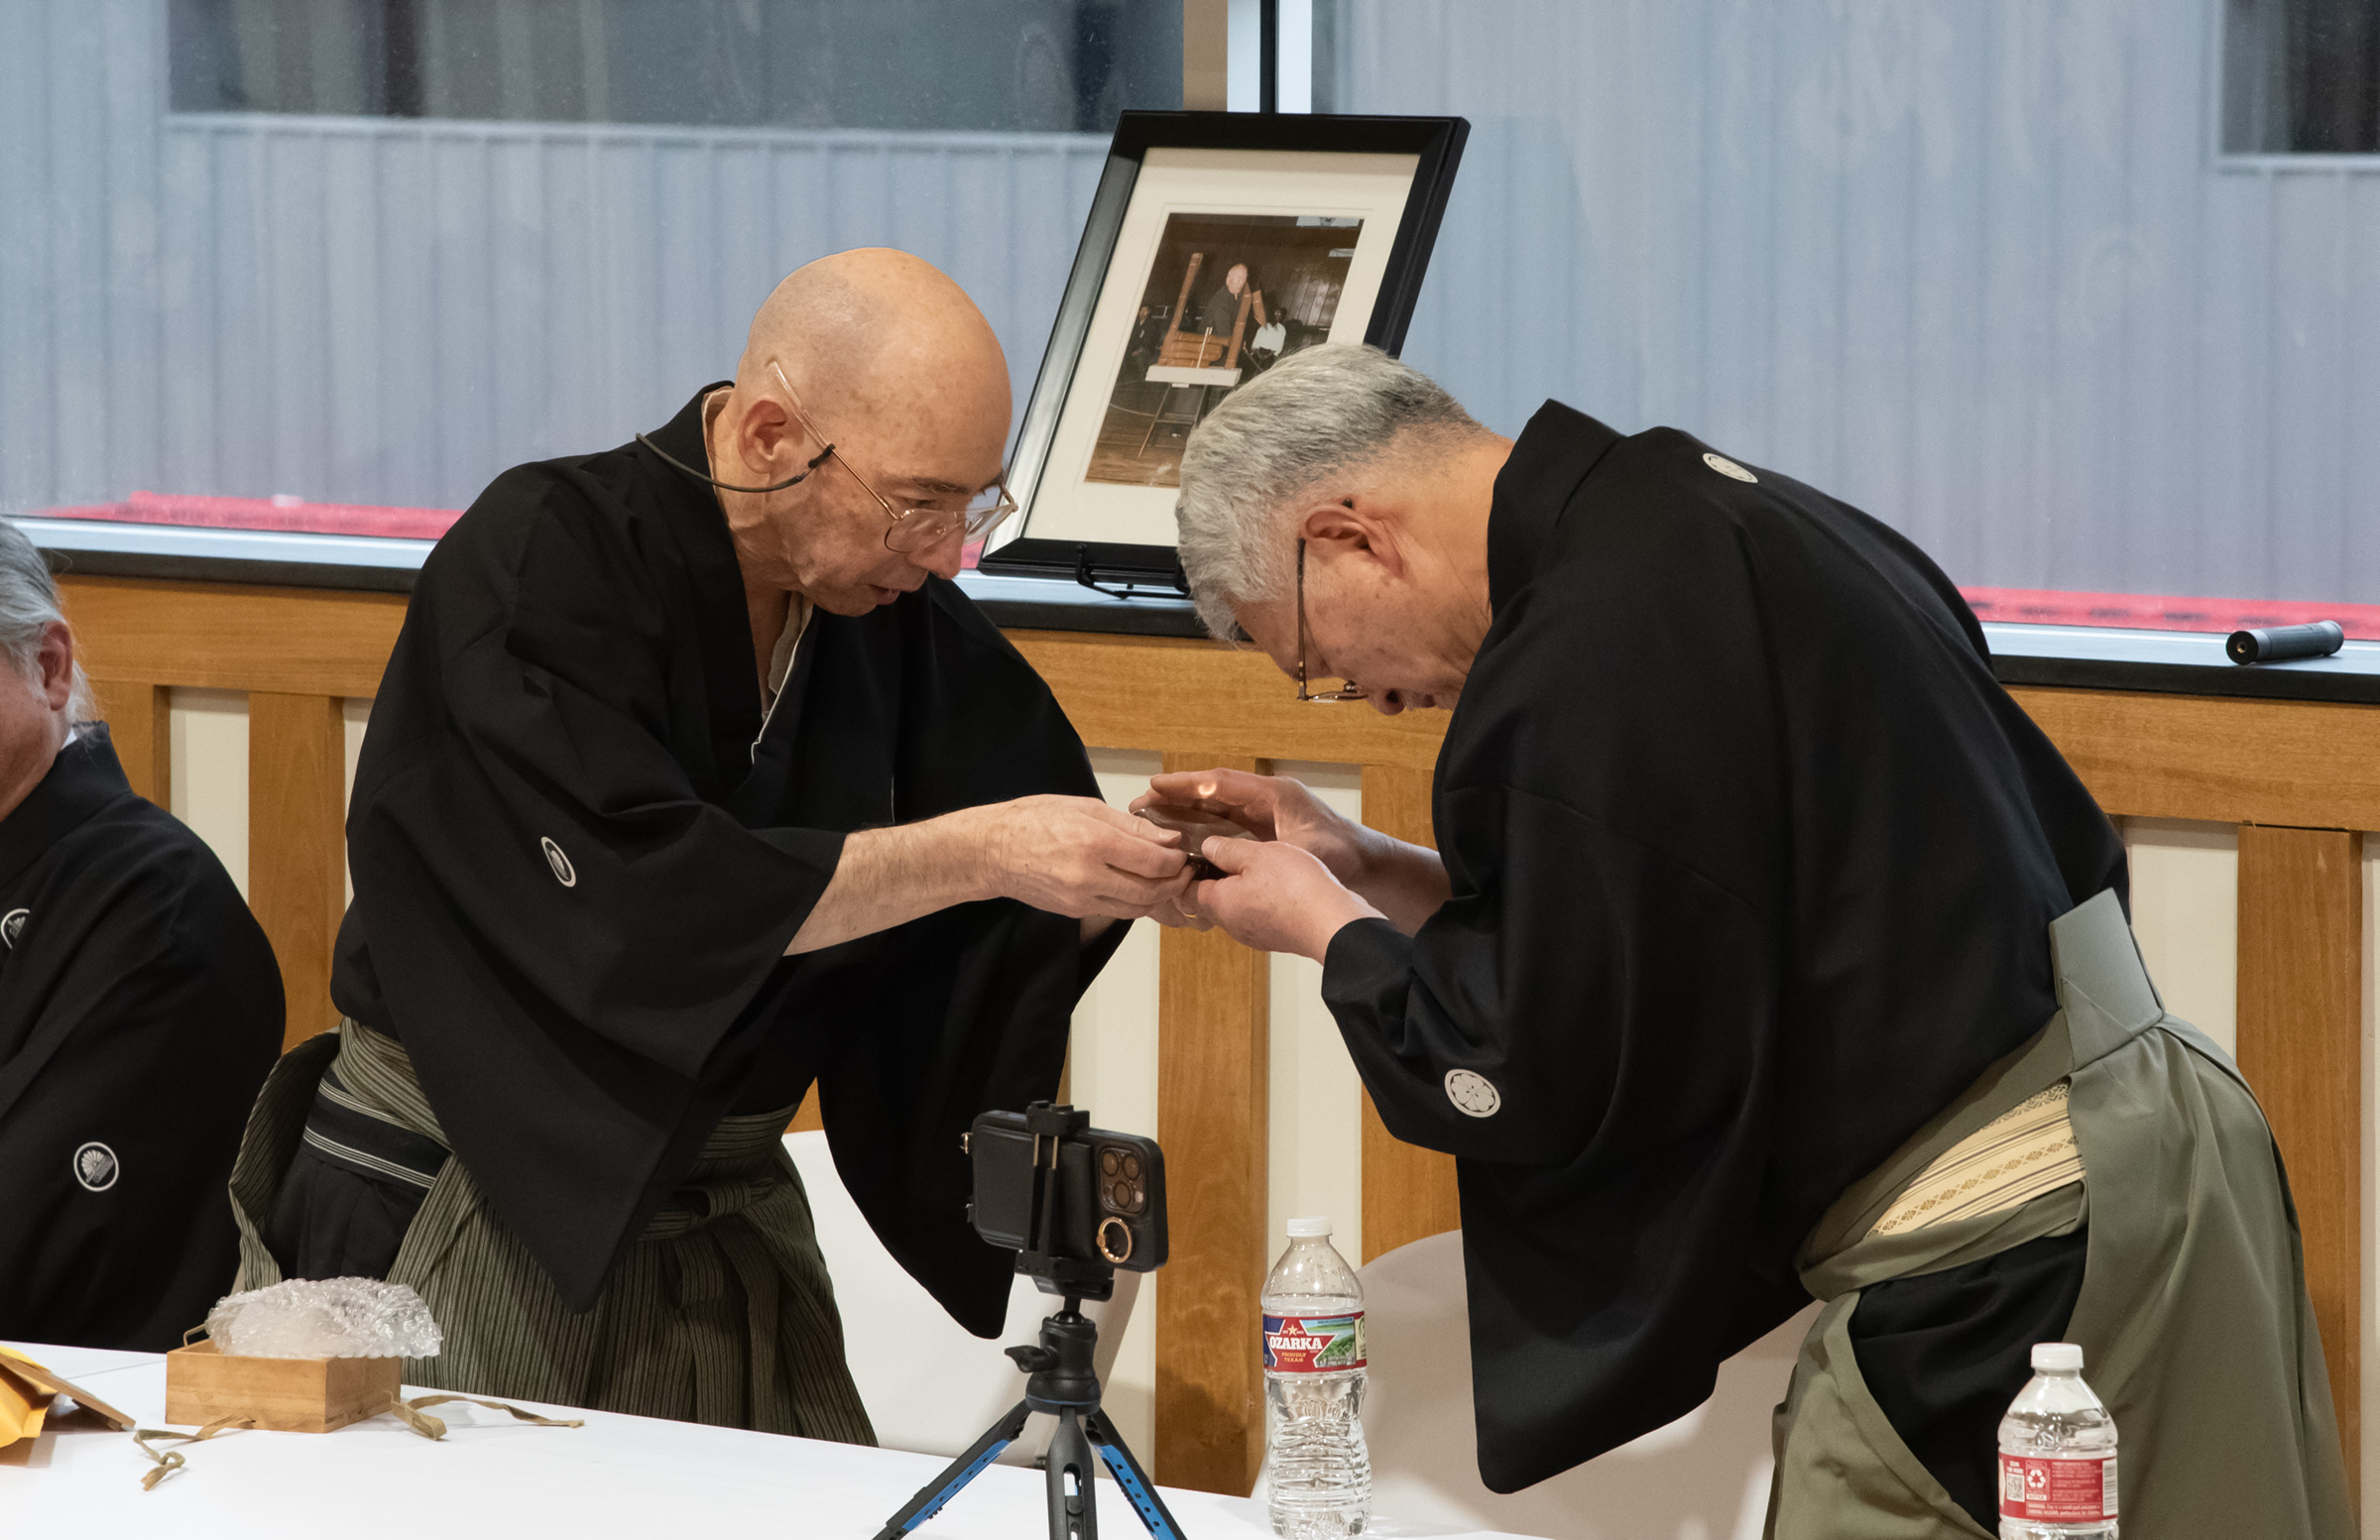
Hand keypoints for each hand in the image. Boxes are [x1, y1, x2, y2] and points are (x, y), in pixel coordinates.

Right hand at [969, 795, 1192, 920]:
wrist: (992, 850)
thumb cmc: (1034, 819)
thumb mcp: (1085, 808)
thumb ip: (1130, 826)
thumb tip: (1168, 839)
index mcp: (1094, 843)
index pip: (1153, 861)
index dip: (1177, 860)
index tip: (1184, 852)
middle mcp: (1089, 876)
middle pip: (1150, 891)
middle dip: (1175, 882)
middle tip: (1185, 870)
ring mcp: (1081, 899)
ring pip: (1136, 908)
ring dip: (1158, 897)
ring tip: (1167, 880)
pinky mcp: (1075, 911)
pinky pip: (1116, 910)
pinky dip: (1134, 902)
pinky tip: (1139, 886)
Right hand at [1133, 768, 1376, 885]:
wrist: (1369, 865)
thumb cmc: (1345, 856)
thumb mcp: (1305, 852)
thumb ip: (1265, 852)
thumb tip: (1221, 856)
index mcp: (1275, 794)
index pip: (1222, 784)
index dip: (1187, 784)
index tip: (1156, 785)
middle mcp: (1266, 799)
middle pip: (1213, 793)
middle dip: (1176, 796)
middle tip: (1141, 803)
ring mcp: (1265, 815)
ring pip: (1216, 808)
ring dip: (1185, 812)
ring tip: (1151, 818)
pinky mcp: (1265, 831)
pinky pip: (1227, 825)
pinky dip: (1203, 829)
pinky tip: (1181, 839)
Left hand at [1189, 835, 1380, 960]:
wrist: (1333, 923)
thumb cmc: (1295, 888)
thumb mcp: (1256, 854)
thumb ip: (1226, 850)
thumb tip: (1208, 848)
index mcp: (1220, 903)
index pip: (1186, 891)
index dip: (1188, 870)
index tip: (1197, 852)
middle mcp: (1233, 925)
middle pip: (1211, 900)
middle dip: (1216, 877)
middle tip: (1230, 853)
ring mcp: (1255, 934)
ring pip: (1237, 908)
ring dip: (1242, 887)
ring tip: (1258, 864)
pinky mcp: (1277, 937)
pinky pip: (1260, 915)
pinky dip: (1262, 900)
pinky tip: (1279, 884)